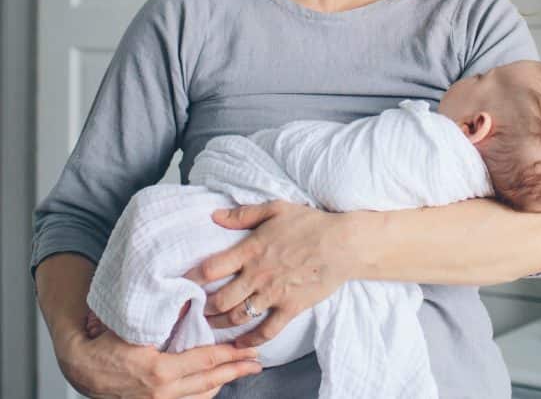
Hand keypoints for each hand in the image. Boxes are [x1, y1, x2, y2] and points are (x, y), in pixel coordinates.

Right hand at [56, 325, 260, 398]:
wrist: (80, 368)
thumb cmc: (105, 344)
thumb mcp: (135, 327)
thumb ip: (165, 316)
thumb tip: (192, 300)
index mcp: (160, 371)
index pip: (205, 361)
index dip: (230, 356)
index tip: (249, 351)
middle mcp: (161, 392)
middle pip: (210, 382)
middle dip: (236, 371)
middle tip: (256, 363)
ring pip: (201, 396)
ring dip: (222, 383)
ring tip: (240, 371)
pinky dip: (203, 393)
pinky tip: (214, 384)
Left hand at [185, 200, 358, 347]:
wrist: (344, 243)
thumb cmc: (311, 223)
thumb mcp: (276, 209)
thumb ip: (243, 214)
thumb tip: (215, 216)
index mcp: (251, 250)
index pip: (210, 268)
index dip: (192, 278)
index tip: (184, 283)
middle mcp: (258, 275)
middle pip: (219, 299)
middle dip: (203, 307)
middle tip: (195, 309)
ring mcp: (274, 294)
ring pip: (237, 317)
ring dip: (220, 324)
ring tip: (211, 325)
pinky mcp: (290, 307)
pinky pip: (266, 330)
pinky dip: (252, 339)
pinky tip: (242, 343)